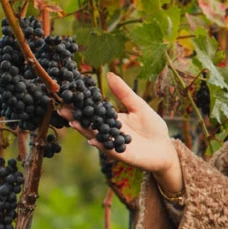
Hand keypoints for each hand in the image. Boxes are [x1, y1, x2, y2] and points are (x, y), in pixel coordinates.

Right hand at [62, 73, 184, 193]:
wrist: (165, 149)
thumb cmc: (153, 127)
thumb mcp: (138, 106)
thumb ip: (124, 93)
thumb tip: (110, 74)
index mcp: (111, 119)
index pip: (93, 110)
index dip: (81, 103)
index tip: (68, 93)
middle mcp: (108, 132)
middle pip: (89, 123)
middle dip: (75, 116)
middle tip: (61, 107)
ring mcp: (113, 143)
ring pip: (95, 136)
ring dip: (84, 129)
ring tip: (72, 121)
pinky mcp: (121, 154)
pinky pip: (109, 149)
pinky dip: (101, 144)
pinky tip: (92, 139)